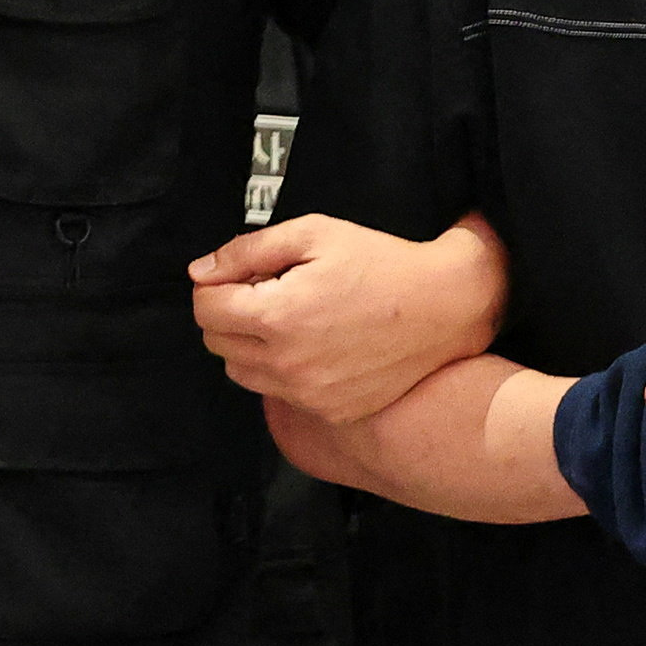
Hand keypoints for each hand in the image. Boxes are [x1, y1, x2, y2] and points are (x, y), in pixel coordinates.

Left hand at [189, 215, 510, 421]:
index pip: (206, 309)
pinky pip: (280, 393)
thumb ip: (248, 251)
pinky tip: (317, 345)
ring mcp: (308, 394)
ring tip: (290, 319)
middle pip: (217, 343)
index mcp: (277, 316)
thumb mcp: (314, 235)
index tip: (240, 275)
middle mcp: (286, 364)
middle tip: (267, 292)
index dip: (216, 285)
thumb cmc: (381, 263)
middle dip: (229, 314)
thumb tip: (201, 272)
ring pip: (242, 373)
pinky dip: (284, 370)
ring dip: (250, 345)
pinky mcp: (329, 411)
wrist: (445, 308)